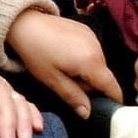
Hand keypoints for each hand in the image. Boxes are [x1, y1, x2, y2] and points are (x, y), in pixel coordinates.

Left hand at [6, 10, 120, 117]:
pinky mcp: (86, 30)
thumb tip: (87, 113)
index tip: (107, 109)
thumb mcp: (52, 80)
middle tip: (66, 82)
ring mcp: (93, 37)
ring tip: (62, 67)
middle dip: (90, 85)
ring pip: (98, 64)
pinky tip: (64, 55)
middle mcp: (97, 47)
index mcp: (91, 62)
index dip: (112, 100)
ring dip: (85, 71)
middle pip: (103, 76)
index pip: (113, 87)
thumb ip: (73, 97)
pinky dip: (82, 58)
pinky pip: (92, 51)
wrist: (24, 24)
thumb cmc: (35, 52)